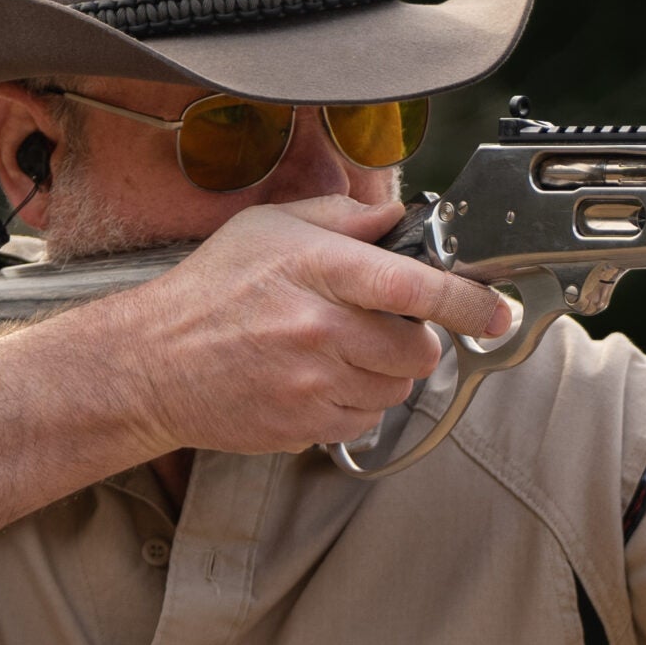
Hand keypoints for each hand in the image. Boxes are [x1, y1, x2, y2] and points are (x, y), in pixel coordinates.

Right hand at [113, 196, 513, 455]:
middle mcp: (319, 328)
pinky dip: (354, 405)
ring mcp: (312, 384)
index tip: (496, 310)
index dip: (467, 302)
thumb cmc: (209, 291)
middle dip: (413, 341)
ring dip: (383, 375)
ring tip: (336, 352)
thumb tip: (399, 218)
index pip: (415, 287)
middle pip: (418, 350)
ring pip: (396, 390)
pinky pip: (364, 421)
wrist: (149, 365)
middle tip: (376, 327)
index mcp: (317, 269)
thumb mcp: (269, 228)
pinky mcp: (303, 427)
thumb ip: (342, 217)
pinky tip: (317, 381)